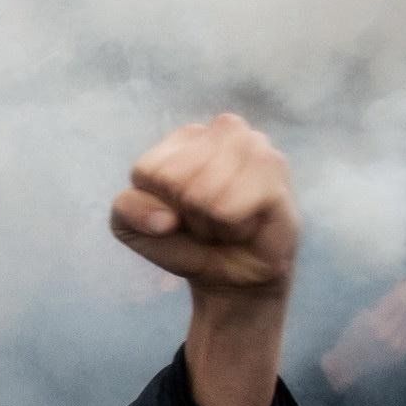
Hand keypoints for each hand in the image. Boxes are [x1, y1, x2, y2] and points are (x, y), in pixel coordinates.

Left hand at [111, 113, 297, 300]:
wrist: (233, 275)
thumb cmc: (185, 241)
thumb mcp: (136, 228)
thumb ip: (128, 211)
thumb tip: (164, 218)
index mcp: (184, 137)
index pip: (148, 171)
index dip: (157, 205)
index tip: (177, 214)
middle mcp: (223, 130)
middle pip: (175, 180)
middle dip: (186, 212)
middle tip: (206, 219)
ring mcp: (256, 146)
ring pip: (204, 192)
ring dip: (210, 221)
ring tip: (225, 221)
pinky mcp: (277, 173)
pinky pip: (232, 207)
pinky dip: (232, 227)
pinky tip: (245, 225)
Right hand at [320, 279, 405, 391]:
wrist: (347, 365)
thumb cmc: (350, 338)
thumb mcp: (360, 318)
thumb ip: (380, 308)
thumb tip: (400, 294)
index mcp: (374, 323)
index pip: (396, 301)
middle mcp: (386, 334)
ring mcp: (394, 345)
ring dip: (405, 316)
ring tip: (393, 316)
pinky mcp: (399, 354)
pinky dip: (403, 330)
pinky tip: (392, 332)